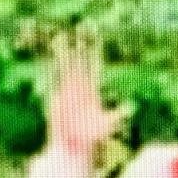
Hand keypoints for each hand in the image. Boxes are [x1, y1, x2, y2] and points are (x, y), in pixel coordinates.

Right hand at [46, 39, 121, 159]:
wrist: (73, 148)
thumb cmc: (91, 139)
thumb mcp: (106, 125)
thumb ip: (116, 115)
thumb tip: (129, 107)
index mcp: (92, 91)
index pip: (93, 67)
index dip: (94, 53)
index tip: (96, 38)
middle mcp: (79, 88)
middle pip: (79, 63)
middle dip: (79, 47)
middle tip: (79, 29)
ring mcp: (66, 92)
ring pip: (64, 69)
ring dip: (62, 54)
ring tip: (59, 38)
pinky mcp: (56, 99)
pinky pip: (53, 81)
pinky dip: (51, 70)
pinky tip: (48, 59)